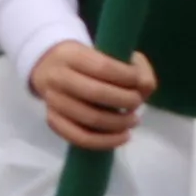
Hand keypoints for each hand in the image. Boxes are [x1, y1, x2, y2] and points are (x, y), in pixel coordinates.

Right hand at [35, 40, 159, 149]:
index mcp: (70, 55)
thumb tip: (144, 88)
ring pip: (89, 118)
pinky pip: (79, 137)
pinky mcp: (52, 119)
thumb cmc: (89, 62)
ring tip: (133, 120)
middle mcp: (56, 77)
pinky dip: (105, 141)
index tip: (140, 82)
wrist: (50, 69)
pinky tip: (123, 137)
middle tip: (137, 102)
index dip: (128, 77)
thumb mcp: (109, 54)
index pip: (103, 67)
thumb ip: (135, 67)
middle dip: (126, 100)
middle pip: (95, 93)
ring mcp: (52, 100)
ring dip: (119, 123)